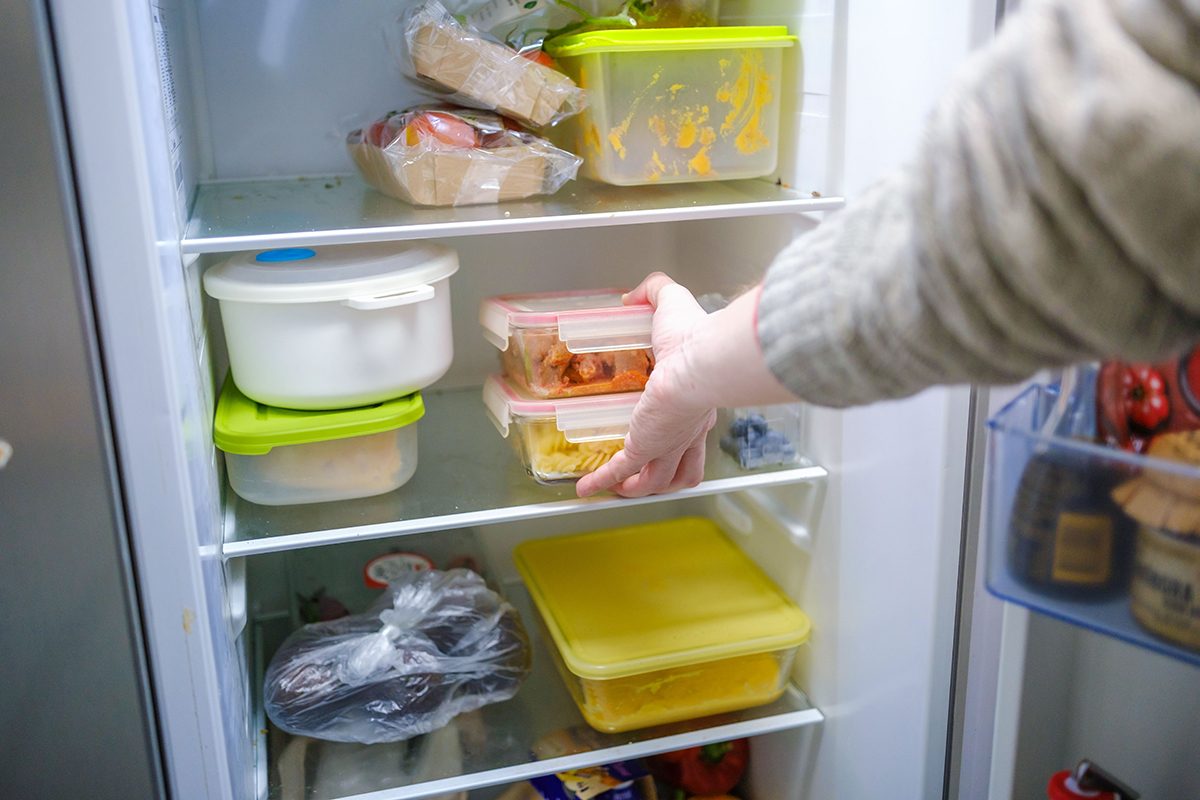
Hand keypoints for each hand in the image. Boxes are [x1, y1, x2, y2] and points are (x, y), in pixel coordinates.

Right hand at [576, 273, 717, 497]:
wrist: (701, 361)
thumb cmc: (696, 336)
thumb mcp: (674, 303)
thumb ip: (657, 291)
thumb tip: (634, 296)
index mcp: (699, 404)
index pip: (694, 431)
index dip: (684, 440)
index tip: (670, 438)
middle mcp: (687, 430)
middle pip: (680, 468)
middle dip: (663, 475)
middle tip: (644, 476)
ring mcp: (667, 443)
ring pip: (654, 479)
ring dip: (635, 487)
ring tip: (617, 487)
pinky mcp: (645, 447)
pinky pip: (620, 470)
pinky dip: (602, 481)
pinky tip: (586, 489)